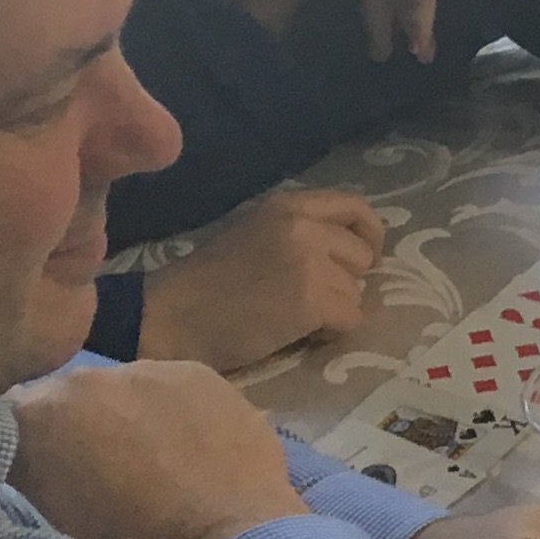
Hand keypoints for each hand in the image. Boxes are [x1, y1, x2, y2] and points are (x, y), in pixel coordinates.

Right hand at [5, 359, 306, 538]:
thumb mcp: (53, 523)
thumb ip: (30, 476)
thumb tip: (27, 458)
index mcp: (30, 420)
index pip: (8, 420)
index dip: (27, 445)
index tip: (46, 470)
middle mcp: (78, 380)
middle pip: (67, 399)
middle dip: (78, 426)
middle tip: (104, 469)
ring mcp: (142, 369)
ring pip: (121, 389)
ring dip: (127, 414)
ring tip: (155, 459)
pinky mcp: (195, 371)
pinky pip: (171, 386)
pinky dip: (174, 409)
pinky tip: (192, 445)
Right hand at [131, 189, 382, 371]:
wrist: (171, 315)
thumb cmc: (207, 282)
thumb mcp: (255, 234)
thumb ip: (300, 233)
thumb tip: (350, 252)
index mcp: (288, 205)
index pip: (356, 207)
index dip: (368, 235)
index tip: (361, 260)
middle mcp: (304, 225)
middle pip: (363, 254)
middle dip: (345, 280)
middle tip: (311, 297)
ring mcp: (310, 261)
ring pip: (357, 291)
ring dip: (335, 308)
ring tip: (295, 316)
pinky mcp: (312, 299)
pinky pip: (351, 319)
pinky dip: (332, 332)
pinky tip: (300, 333)